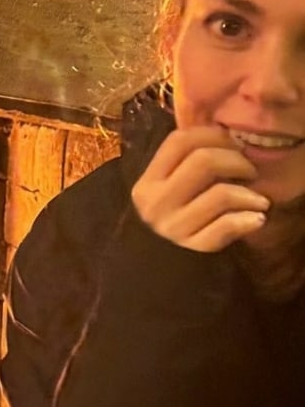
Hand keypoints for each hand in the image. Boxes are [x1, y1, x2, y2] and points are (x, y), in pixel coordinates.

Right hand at [132, 126, 270, 251]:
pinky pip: (228, 226)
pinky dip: (247, 220)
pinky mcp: (193, 249)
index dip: (212, 134)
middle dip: (236, 160)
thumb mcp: (167, 191)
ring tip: (259, 200)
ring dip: (249, 194)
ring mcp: (174, 227)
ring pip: (221, 194)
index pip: (179, 141)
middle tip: (249, 171)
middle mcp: (156, 203)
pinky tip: (257, 219)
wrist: (162, 272)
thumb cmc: (173, 221)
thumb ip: (184, 164)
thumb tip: (224, 134)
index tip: (232, 143)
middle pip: (203, 161)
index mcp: (147, 183)